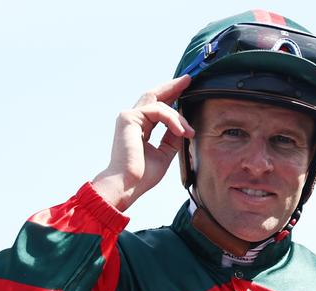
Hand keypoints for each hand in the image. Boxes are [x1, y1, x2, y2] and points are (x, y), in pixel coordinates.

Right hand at [92, 75, 193, 210]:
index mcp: (139, 127)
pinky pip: (157, 111)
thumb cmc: (142, 176)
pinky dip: (172, 119)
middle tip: (188, 79)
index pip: (157, 106)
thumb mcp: (164, 154)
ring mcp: (129, 117)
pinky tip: (181, 131)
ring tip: (189, 132)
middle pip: (154, 95)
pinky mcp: (129, 118)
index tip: (186, 88)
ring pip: (160, 105)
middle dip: (172, 86)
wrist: (127, 185)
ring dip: (179, 117)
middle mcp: (132, 119)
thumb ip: (172, 138)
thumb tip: (184, 127)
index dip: (171, 96)